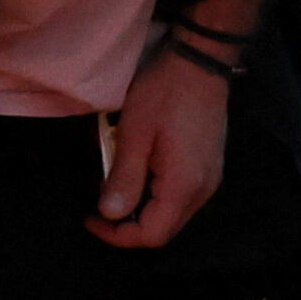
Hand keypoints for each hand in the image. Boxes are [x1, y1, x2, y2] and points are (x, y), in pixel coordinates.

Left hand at [92, 41, 234, 245]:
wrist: (200, 63)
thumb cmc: (164, 92)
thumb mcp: (134, 134)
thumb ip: (123, 178)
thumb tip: (110, 214)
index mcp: (185, 185)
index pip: (152, 234)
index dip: (118, 236)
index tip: (90, 219)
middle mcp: (204, 188)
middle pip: (164, 229)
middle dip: (128, 227)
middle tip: (97, 209)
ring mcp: (210, 178)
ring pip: (172, 214)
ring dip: (140, 211)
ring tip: (111, 190)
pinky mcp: (208, 167)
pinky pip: (180, 197)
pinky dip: (154, 196)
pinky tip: (134, 177)